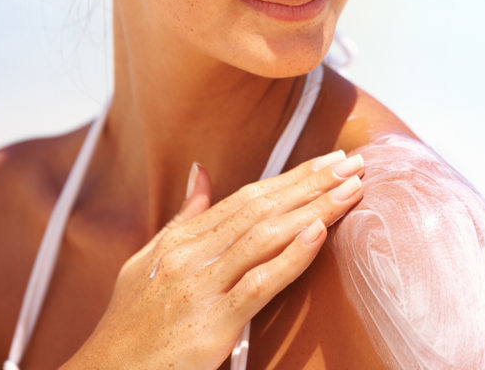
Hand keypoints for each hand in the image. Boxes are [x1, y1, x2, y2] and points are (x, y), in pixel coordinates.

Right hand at [62, 150, 364, 369]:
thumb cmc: (130, 323)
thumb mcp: (147, 262)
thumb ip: (183, 219)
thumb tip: (203, 173)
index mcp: (182, 240)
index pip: (248, 197)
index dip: (293, 176)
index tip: (330, 160)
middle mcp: (192, 257)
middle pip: (262, 209)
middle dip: (312, 183)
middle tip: (354, 163)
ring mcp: (201, 288)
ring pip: (265, 237)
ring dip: (314, 209)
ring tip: (350, 190)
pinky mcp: (212, 324)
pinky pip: (258, 285)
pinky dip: (290, 257)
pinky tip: (319, 233)